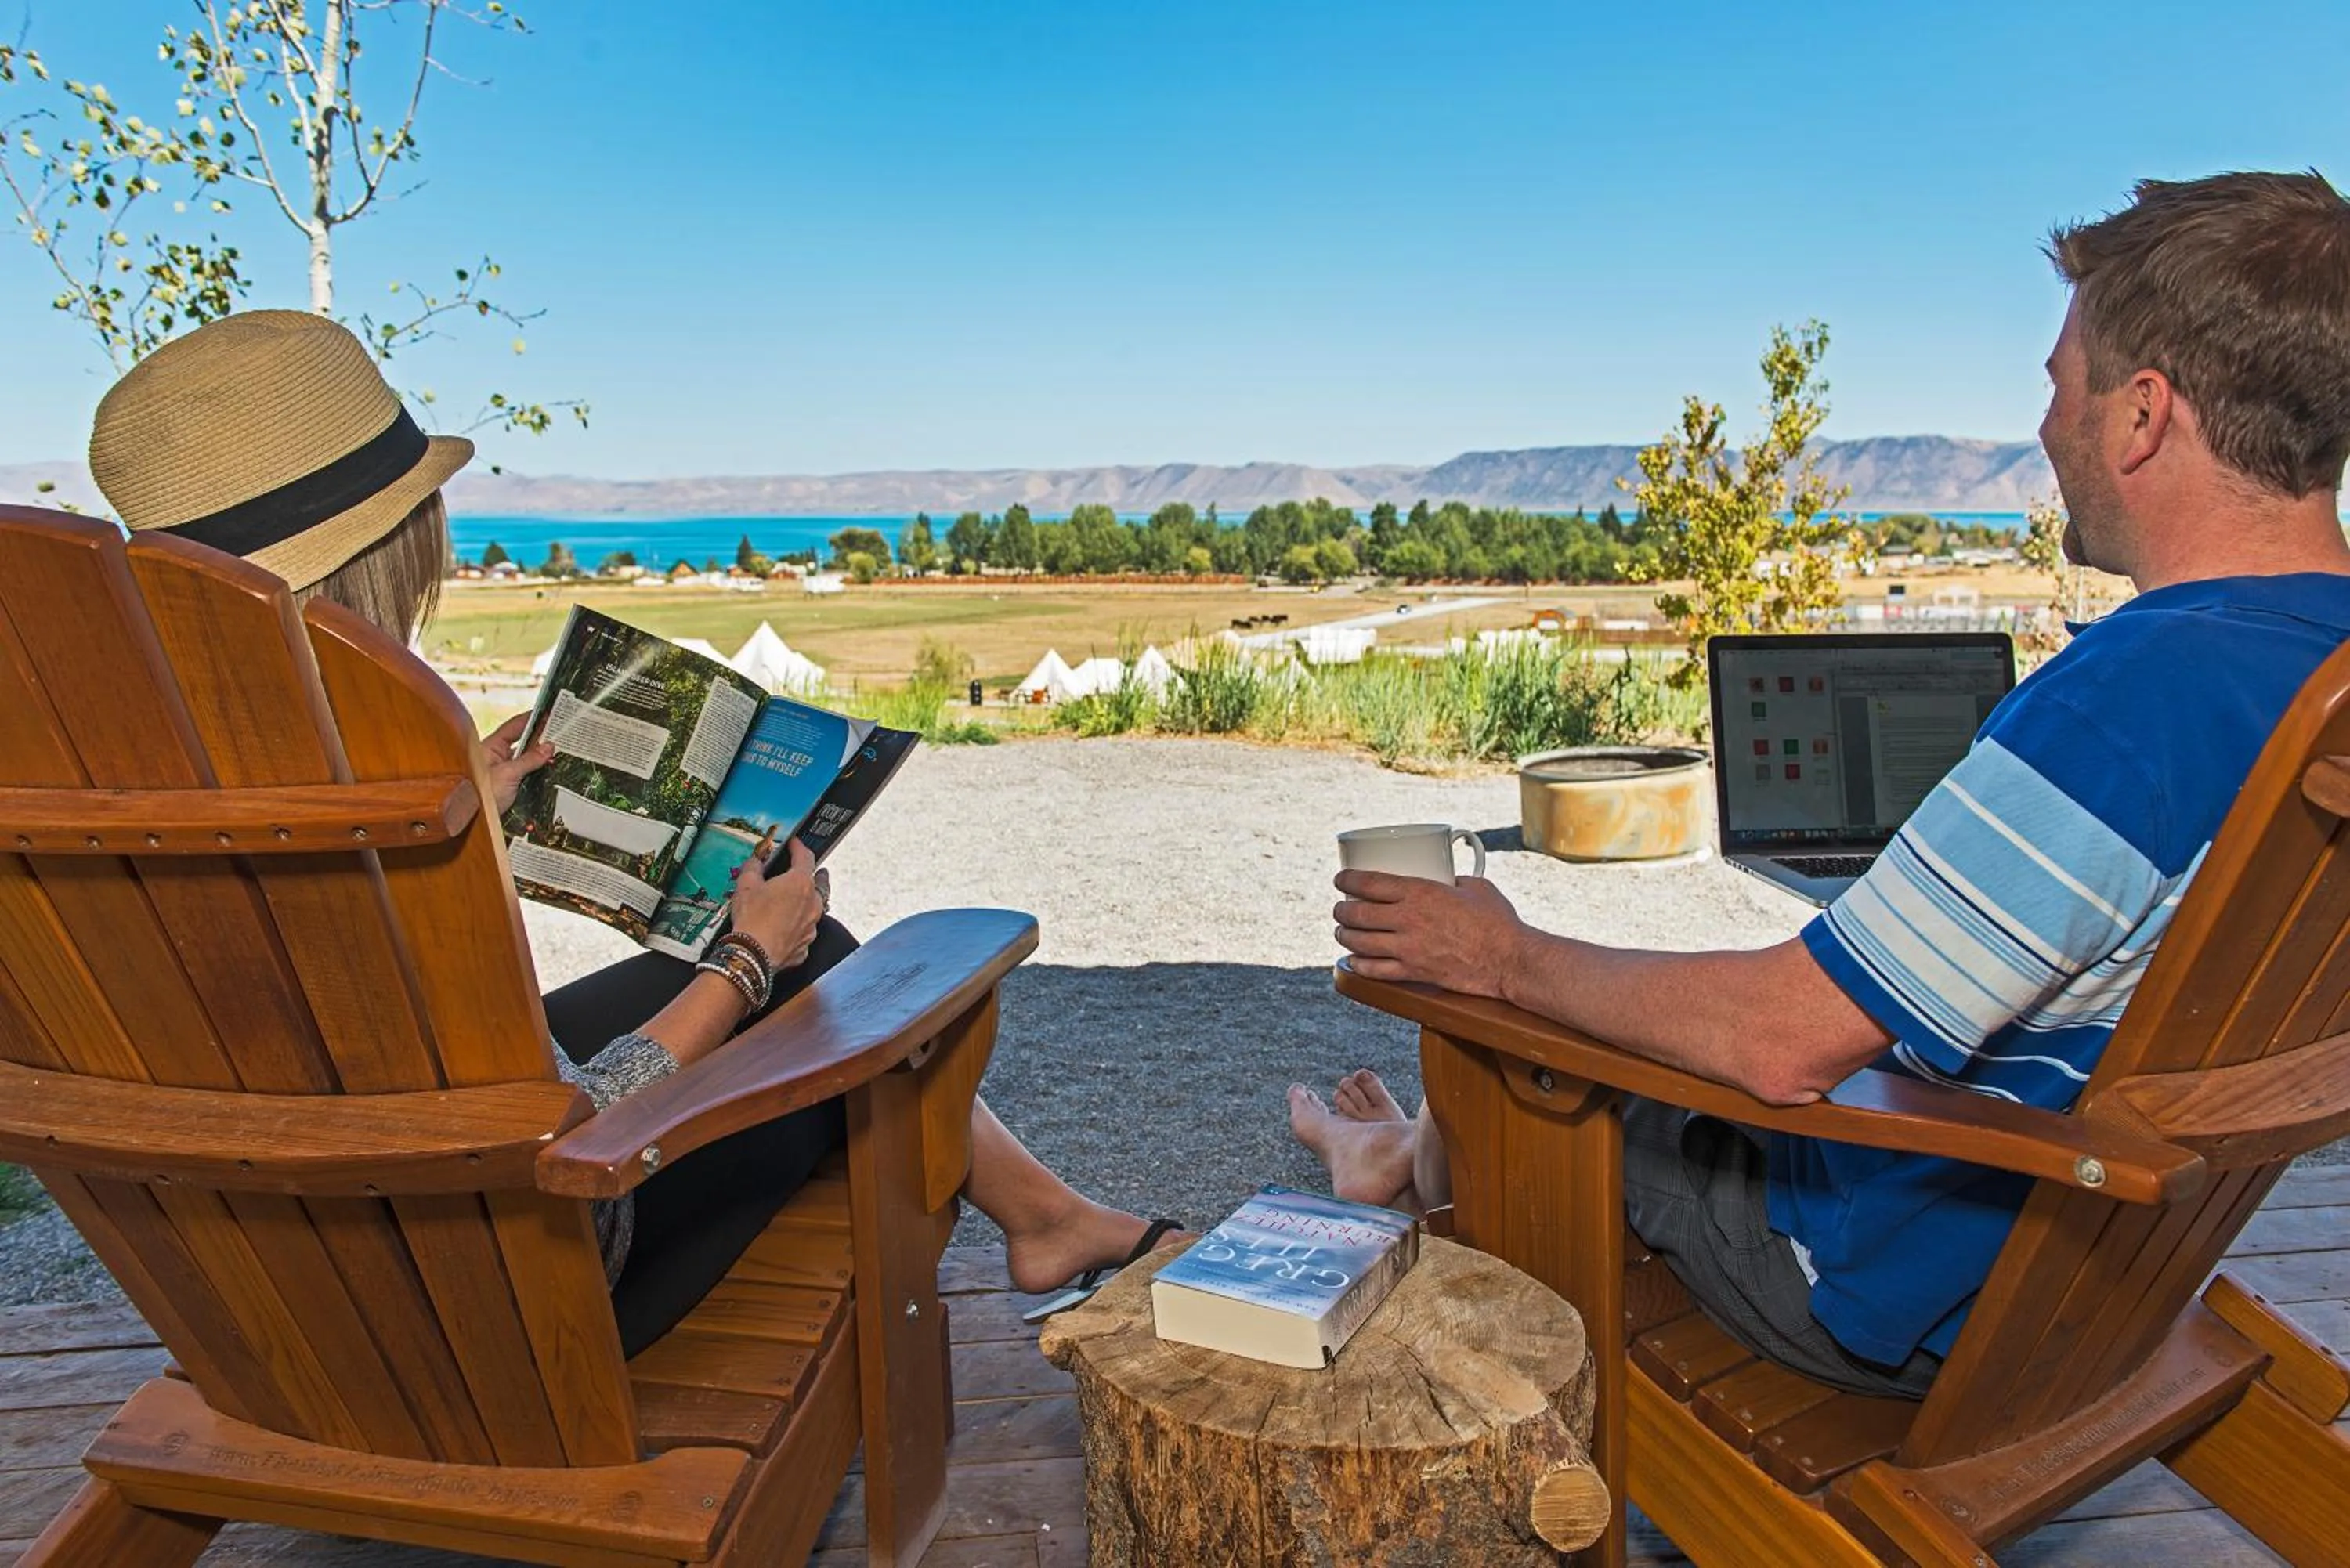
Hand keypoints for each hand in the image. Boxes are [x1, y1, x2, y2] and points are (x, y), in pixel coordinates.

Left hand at [481, 713, 555, 815]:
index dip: (531, 718)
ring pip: (527, 760)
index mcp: (491, 747)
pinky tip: (552, 773)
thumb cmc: (480, 795)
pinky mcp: (509, 788)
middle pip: (523, 743)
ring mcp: (504, 772)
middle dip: (542, 739)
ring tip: (561, 753)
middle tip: (562, 734)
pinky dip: (539, 774)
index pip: (515, 726)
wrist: (470, 820)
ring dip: (542, 759)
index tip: (548, 713)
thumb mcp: (508, 774)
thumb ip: (529, 759)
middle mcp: (497, 757)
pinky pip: (527, 776)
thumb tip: (548, 746)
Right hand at [730, 837, 824, 969]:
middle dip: (818, 875)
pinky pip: (805, 931)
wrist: (752, 955)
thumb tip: (755, 861)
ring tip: (803, 899)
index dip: (799, 847)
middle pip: (820, 884)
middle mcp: (812, 904)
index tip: (796, 844)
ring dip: (810, 902)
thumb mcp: (746, 885)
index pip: (805, 857)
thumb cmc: (751, 920)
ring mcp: (811, 926)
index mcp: (800, 883)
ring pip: (816, 909)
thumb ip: (753, 867)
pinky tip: (789, 926)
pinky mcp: (805, 945)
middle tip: (818, 871)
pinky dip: (799, 926)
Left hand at [1333, 869, 1524, 998]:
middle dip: (1341, 909)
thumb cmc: (1497, 921)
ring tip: (1342, 931)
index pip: (1369, 882)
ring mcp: (1408, 949)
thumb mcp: (1474, 886)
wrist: (1509, 959)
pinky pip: (1375, 970)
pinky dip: (1359, 964)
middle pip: (1357, 913)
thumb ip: (1453, 881)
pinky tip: (1355, 960)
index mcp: (1420, 892)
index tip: (1340, 879)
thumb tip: (1447, 878)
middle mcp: (1408, 920)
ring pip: (1359, 942)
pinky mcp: (1414, 972)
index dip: (1347, 879)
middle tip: (1340, 907)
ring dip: (1344, 935)